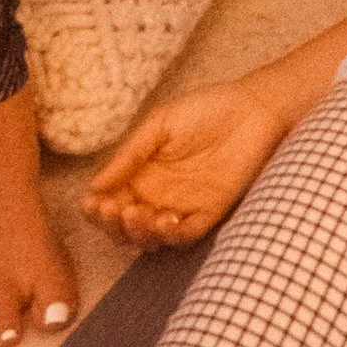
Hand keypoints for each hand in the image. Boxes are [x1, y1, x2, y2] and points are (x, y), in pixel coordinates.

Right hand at [86, 77, 294, 244]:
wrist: (253, 107)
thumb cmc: (205, 109)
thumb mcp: (159, 125)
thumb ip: (128, 155)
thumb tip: (94, 186)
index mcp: (141, 175)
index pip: (110, 203)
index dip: (97, 210)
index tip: (93, 203)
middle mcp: (157, 196)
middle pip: (125, 228)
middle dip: (113, 226)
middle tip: (114, 210)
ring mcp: (182, 207)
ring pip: (151, 238)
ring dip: (138, 233)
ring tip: (137, 213)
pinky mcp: (209, 212)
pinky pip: (185, 235)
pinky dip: (170, 235)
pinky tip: (164, 218)